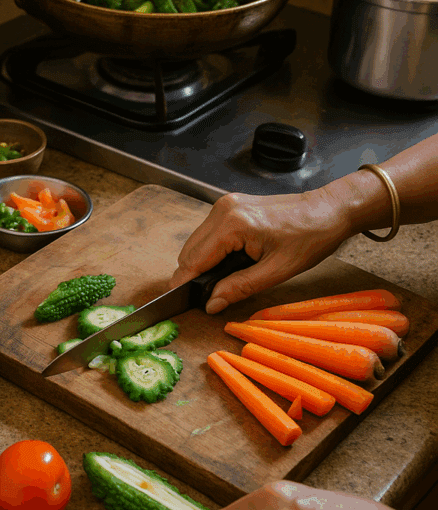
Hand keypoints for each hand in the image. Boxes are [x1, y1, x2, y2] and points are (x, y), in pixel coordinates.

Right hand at [169, 189, 353, 313]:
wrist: (329, 209)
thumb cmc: (310, 237)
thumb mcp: (277, 270)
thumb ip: (239, 287)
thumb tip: (210, 303)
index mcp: (232, 224)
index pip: (193, 259)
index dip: (185, 283)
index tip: (180, 302)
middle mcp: (222, 210)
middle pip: (189, 251)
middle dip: (193, 275)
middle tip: (208, 297)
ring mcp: (224, 205)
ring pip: (196, 242)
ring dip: (202, 263)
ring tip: (224, 279)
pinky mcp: (230, 206)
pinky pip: (209, 234)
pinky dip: (212, 251)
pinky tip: (230, 262)